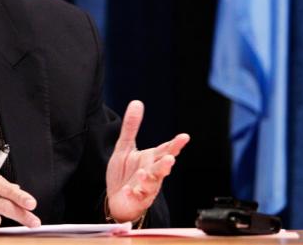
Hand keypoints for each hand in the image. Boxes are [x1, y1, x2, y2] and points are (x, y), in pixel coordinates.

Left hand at [105, 100, 189, 221]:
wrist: (117, 198)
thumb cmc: (125, 173)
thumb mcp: (124, 147)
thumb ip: (131, 127)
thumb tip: (137, 102)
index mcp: (151, 159)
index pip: (165, 149)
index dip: (175, 144)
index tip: (184, 137)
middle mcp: (152, 172)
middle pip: (161, 167)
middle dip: (166, 164)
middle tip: (170, 158)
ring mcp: (146, 187)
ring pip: (152, 183)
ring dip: (150, 178)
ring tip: (145, 173)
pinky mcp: (137, 199)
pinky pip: (137, 196)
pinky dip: (134, 193)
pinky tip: (130, 189)